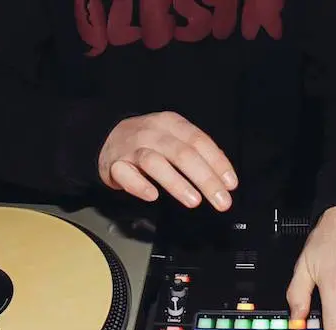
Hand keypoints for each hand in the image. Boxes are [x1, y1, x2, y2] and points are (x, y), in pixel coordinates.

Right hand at [98, 111, 237, 210]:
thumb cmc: (148, 142)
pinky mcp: (115, 164)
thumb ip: (195, 152)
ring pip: (155, 163)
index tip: (231, 184)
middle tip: (221, 201)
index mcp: (171, 123)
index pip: (199, 141)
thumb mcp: (172, 137)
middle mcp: (152, 132)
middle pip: (182, 154)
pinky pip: (126, 174)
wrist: (105, 137)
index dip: (217, 163)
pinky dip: (139, 185)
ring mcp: (131, 148)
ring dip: (177, 183)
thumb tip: (224, 178)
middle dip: (205, 179)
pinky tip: (152, 196)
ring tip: (194, 201)